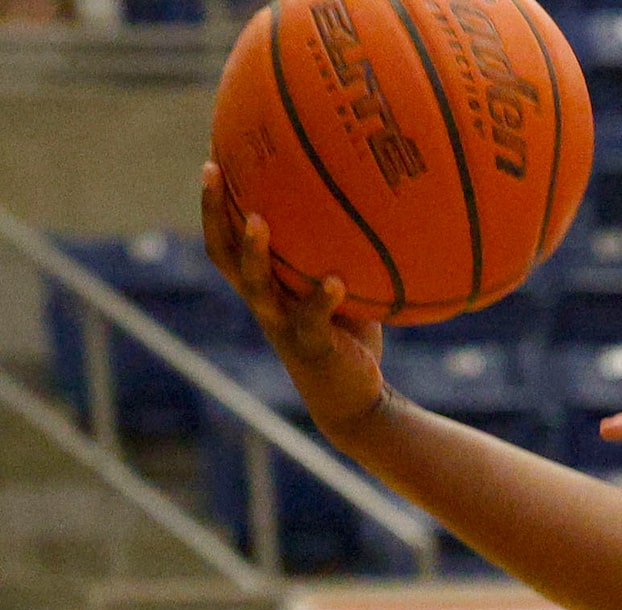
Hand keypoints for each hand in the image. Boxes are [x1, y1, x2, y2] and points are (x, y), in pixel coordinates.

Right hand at [199, 161, 383, 436]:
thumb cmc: (349, 337)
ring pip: (256, 286)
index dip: (215, 204)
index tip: (213, 159)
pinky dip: (322, 300)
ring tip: (259, 221)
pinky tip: (335, 282)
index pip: (227, 239)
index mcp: (265, 286)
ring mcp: (283, 324)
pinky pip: (313, 319)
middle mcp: (264, 302)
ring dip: (254, 253)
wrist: (354, 398)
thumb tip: (368, 203)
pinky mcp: (311, 346)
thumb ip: (342, 256)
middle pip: (224, 254)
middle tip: (212, 172)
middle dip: (214, 213)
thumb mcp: (343, 288)